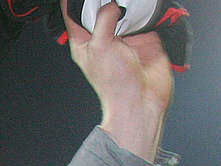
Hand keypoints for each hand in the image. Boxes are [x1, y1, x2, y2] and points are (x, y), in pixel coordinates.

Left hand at [63, 0, 173, 160]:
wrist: (143, 100)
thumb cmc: (114, 84)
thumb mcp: (100, 47)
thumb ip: (103, 21)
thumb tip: (112, 4)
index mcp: (84, 42)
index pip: (73, 15)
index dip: (73, 2)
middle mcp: (104, 37)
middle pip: (100, 8)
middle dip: (104, 0)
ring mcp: (125, 36)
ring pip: (124, 9)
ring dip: (127, 2)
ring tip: (126, 0)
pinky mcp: (146, 35)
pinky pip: (146, 15)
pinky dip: (147, 8)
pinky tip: (145, 4)